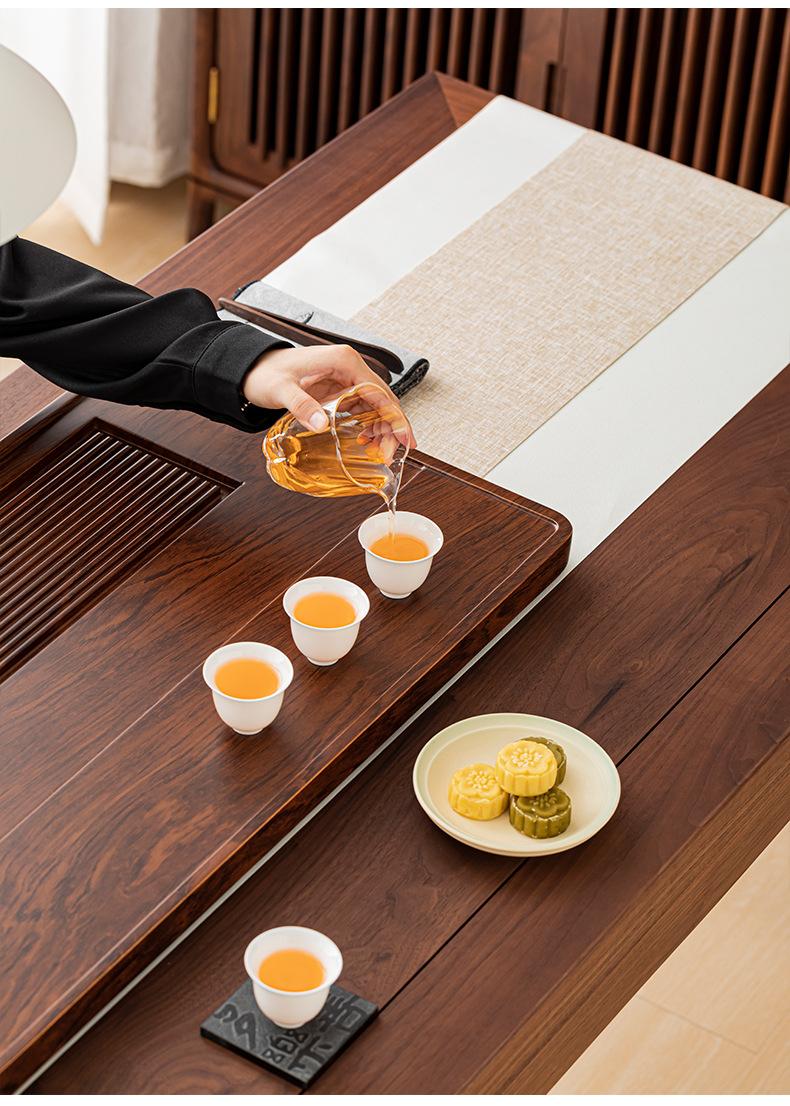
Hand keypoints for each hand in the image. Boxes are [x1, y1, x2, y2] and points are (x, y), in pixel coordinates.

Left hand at [243, 343, 415, 446]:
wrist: (252, 369)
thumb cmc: (266, 373)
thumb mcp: (281, 390)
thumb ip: (301, 405)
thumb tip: (322, 423)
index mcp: (343, 361)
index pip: (379, 390)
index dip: (395, 416)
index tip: (405, 437)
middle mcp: (349, 367)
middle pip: (382, 399)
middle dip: (391, 427)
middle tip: (392, 454)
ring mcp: (345, 377)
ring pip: (375, 405)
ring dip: (381, 428)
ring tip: (381, 452)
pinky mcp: (339, 388)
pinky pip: (362, 407)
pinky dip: (369, 424)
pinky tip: (367, 441)